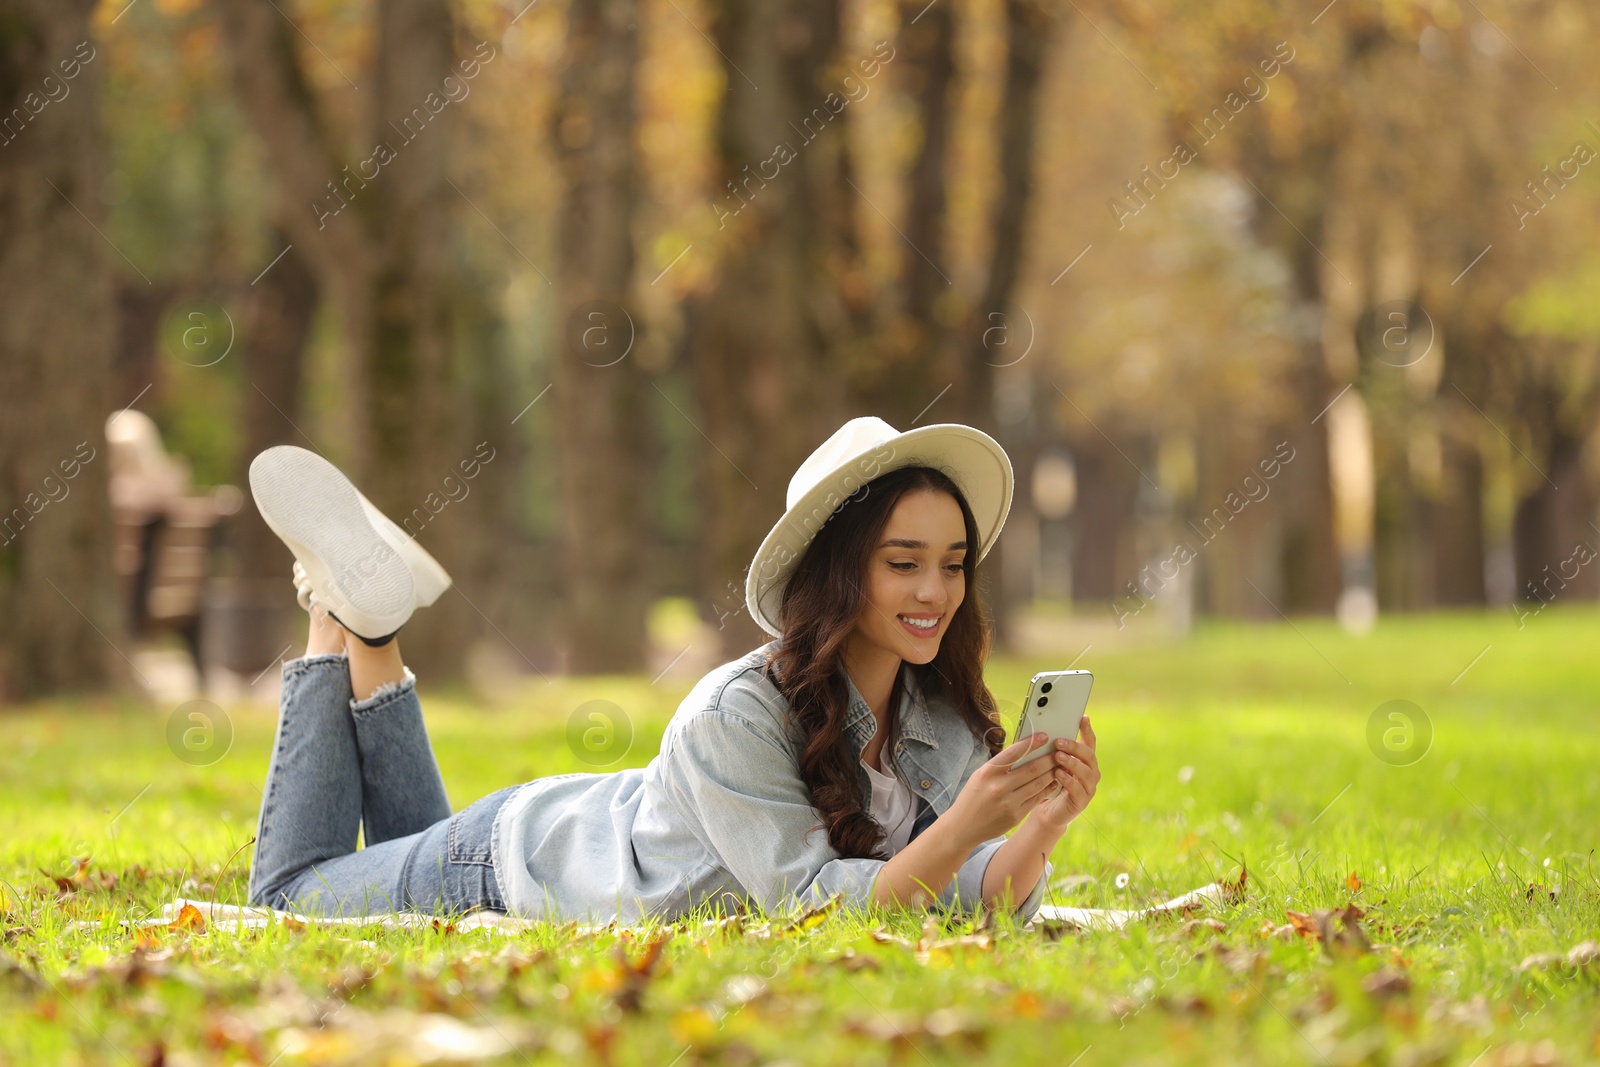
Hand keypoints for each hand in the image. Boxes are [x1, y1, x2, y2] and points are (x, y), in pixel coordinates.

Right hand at [945, 731, 1068, 844]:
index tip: (1045, 736)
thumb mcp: (980, 776)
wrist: (963, 827)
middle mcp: (998, 787)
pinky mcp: (1016, 816)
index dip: (1032, 743)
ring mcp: (1008, 803)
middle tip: (1060, 751)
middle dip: (1048, 759)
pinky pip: (1036, 799)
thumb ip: (1000, 765)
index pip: (1014, 753)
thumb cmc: (973, 796)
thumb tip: (1025, 750)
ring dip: (1051, 773)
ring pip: (1037, 784)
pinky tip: (1053, 782)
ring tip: (1060, 765)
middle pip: (1031, 769)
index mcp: (988, 772)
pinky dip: (1046, 789)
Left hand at [1026, 714, 1098, 835]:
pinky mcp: (1082, 801)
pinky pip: (1079, 790)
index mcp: (1084, 761)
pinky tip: (1058, 774)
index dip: (1087, 730)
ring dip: (1072, 762)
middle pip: (1089, 755)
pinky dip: (1069, 781)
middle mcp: (1090, 773)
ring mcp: (1088, 788)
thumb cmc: (1046, 783)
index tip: (1082, 718)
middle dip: (1075, 747)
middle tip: (1059, 741)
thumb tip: (1040, 732)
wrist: (1045, 811)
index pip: (1089, 743)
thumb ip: (1050, 751)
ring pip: (1087, 772)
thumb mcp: (1048, 764)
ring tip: (1058, 756)